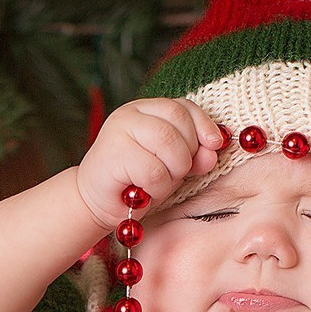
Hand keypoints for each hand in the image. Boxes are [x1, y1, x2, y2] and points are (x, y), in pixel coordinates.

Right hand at [76, 98, 223, 230]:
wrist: (96, 204)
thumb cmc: (137, 182)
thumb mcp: (172, 165)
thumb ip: (194, 154)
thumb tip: (213, 150)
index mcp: (146, 110)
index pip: (183, 107)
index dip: (204, 126)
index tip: (214, 146)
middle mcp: (131, 113)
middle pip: (179, 123)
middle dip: (188, 154)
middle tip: (175, 173)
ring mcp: (118, 130)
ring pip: (169, 144)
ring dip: (173, 172)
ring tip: (158, 183)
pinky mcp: (113, 154)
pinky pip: (154, 171)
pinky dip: (158, 187)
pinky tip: (144, 192)